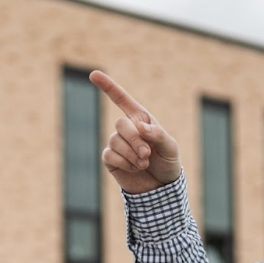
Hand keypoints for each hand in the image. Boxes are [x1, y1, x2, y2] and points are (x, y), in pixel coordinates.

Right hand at [89, 70, 181, 194]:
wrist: (161, 188)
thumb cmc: (167, 163)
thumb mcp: (170, 147)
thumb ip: (158, 135)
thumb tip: (140, 127)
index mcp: (141, 119)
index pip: (121, 99)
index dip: (108, 86)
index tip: (93, 74)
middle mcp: (127, 129)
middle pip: (121, 124)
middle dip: (135, 140)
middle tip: (147, 154)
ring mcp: (117, 144)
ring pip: (115, 141)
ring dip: (132, 154)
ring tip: (144, 163)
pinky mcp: (111, 159)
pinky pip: (110, 155)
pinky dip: (124, 162)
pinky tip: (134, 168)